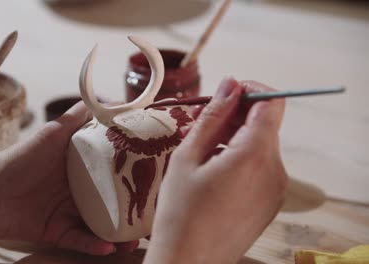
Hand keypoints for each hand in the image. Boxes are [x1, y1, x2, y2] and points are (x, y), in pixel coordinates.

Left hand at [0, 101, 137, 254]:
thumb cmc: (19, 159)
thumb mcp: (52, 132)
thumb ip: (77, 116)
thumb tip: (106, 98)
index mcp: (81, 167)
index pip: (114, 171)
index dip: (133, 174)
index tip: (155, 176)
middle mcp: (79, 190)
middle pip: (111, 201)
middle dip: (132, 209)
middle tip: (152, 214)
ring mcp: (68, 212)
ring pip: (100, 224)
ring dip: (118, 233)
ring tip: (134, 238)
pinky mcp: (56, 231)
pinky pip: (79, 240)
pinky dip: (93, 245)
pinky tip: (108, 247)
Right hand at [144, 78, 286, 263]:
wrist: (188, 262)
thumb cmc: (180, 213)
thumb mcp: (188, 157)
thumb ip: (212, 117)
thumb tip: (230, 84)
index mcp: (254, 155)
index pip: (271, 102)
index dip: (249, 91)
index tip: (225, 95)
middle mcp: (275, 171)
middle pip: (265, 124)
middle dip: (236, 116)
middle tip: (202, 125)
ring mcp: (276, 189)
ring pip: (262, 145)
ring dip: (236, 138)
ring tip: (202, 153)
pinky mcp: (271, 202)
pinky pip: (261, 167)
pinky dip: (241, 158)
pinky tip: (213, 172)